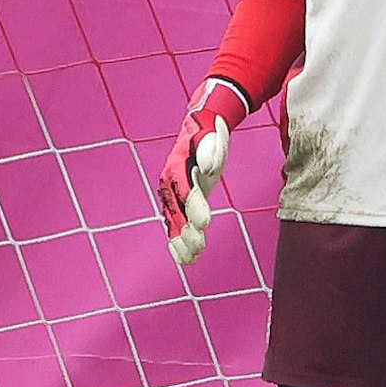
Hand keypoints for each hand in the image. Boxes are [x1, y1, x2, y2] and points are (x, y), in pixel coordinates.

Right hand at [158, 78, 250, 265]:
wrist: (198, 127)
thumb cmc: (209, 132)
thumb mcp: (214, 135)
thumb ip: (211, 149)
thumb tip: (207, 167)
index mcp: (179, 165)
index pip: (186, 189)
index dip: (194, 207)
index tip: (205, 224)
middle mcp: (171, 181)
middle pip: (178, 209)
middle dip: (188, 229)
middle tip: (200, 247)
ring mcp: (173, 191)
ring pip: (175, 220)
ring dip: (182, 240)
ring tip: (192, 259)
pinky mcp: (178, 200)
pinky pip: (175, 223)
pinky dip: (178, 241)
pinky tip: (186, 259)